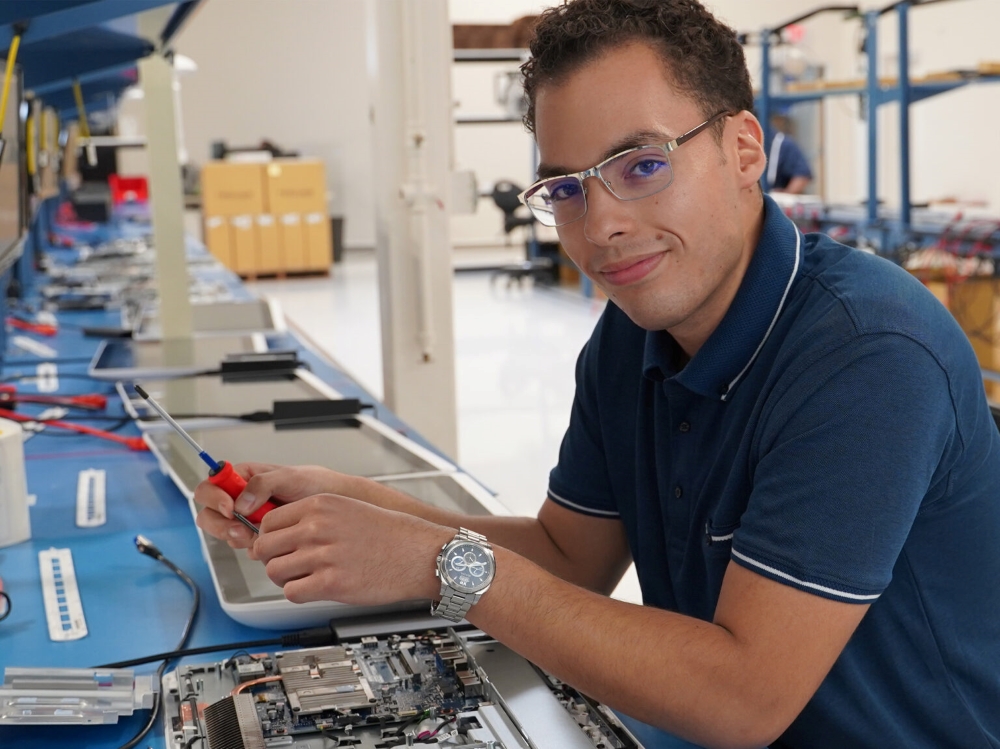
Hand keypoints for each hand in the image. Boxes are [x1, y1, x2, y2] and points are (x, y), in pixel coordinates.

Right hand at [194, 463, 354, 547]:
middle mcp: (240, 498)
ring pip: (224, 532)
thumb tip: (240, 501)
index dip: (214, 497)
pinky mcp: (257, 536)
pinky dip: (251, 547)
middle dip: (221, 524)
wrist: (335, 505)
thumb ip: (262, 484)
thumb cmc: (315, 484)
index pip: (211, 485)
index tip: (230, 507)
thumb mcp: (289, 477)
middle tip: (242, 529)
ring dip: (236, 537)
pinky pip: (243, 546)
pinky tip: (268, 542)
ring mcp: (247, 519)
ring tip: (258, 535)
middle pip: (209, 513)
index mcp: (243, 477)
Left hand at [250, 494, 455, 605]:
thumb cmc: (391, 534)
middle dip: (272, 559)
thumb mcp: (349, 508)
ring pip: (274, 571)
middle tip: (288, 565)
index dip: (270, 537)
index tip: (277, 546)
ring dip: (285, 578)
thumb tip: (282, 533)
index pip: (269, 521)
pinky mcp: (331, 583)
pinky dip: (299, 594)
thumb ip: (315, 517)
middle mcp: (318, 527)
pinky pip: (292, 592)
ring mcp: (323, 555)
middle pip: (265, 547)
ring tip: (305, 578)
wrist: (421, 554)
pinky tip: (315, 589)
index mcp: (320, 504)